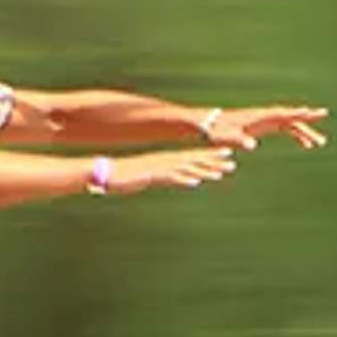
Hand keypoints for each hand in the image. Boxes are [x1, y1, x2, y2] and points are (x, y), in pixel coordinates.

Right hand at [115, 145, 240, 192]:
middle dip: (213, 161)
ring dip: (204, 171)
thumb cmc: (122, 175)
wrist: (104, 172)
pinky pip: (169, 178)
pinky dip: (182, 179)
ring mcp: (159, 168)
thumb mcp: (145, 177)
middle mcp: (164, 162)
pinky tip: (195, 182)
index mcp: (164, 161)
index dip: (209, 155)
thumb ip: (160, 177)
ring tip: (221, 173)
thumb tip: (177, 180)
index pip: (191, 156)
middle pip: (193, 160)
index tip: (226, 154)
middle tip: (232, 162)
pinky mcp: (151, 176)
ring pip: (186, 169)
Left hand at [204, 103, 327, 150]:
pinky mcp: (265, 125)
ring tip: (320, 143)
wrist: (210, 125)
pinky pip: (286, 129)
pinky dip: (297, 135)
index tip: (310, 111)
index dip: (296, 112)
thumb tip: (252, 145)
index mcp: (259, 117)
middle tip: (324, 114)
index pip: (281, 113)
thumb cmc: (218, 131)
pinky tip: (306, 145)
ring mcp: (266, 120)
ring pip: (291, 124)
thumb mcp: (228, 137)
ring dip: (306, 132)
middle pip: (290, 116)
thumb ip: (240, 140)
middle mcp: (265, 116)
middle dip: (307, 117)